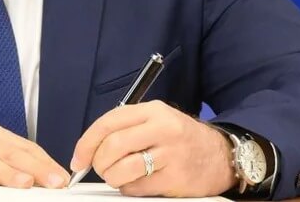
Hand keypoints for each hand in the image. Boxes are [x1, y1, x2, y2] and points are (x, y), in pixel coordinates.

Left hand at [70, 102, 234, 196]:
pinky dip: (129, 189)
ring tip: (118, 177)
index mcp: (152, 111)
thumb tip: (90, 147)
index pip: (109, 122)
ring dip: (112, 178)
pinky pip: (138, 188)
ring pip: (123, 170)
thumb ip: (127, 128)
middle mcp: (162, 129)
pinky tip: (138, 183)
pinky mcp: (175, 178)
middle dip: (98, 162)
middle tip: (99, 169)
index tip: (79, 158)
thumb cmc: (181, 138)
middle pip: (113, 146)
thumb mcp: (157, 120)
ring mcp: (170, 154)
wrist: (220, 155)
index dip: (87, 142)